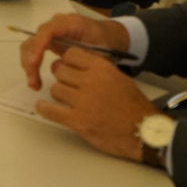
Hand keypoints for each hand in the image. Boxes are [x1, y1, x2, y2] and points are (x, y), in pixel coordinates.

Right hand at [19, 12, 130, 89]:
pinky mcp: (48, 41)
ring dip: (28, 65)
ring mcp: (50, 33)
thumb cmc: (105, 44)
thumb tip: (62, 67)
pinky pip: (34, 51)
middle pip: (34, 39)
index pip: (47, 31)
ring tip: (34, 85)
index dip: (38, 46)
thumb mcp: (100, 52)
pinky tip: (36, 81)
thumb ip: (83, 59)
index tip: (34, 64)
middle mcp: (56, 25)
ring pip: (30, 46)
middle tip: (34, 82)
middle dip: (30, 61)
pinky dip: (32, 66)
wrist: (107, 37)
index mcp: (70, 23)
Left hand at [35, 50, 159, 161]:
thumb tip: (76, 68)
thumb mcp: (119, 78)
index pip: (71, 55)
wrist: (143, 132)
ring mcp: (82, 102)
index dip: (68, 62)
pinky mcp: (77, 121)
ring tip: (65, 100)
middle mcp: (90, 81)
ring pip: (55, 89)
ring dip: (59, 94)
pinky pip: (51, 110)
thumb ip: (98, 70)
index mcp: (101, 68)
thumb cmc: (134, 106)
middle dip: (63, 79)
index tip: (69, 68)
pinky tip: (44, 107)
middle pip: (60, 71)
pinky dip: (45, 108)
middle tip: (68, 86)